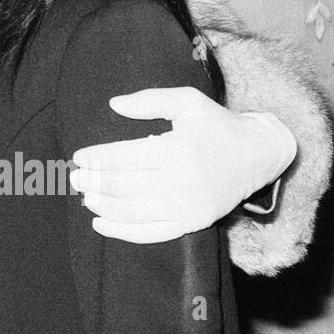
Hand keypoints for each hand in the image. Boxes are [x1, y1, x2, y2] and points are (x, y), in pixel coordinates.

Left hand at [68, 87, 295, 243]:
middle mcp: (183, 181)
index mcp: (178, 149)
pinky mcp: (194, 223)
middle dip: (94, 183)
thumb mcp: (188, 102)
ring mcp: (189, 206)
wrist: (258, 155)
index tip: (78, 157)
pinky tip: (100, 224)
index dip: (98, 158)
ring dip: (103, 206)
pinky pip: (153, 233)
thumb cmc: (217, 125)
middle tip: (75, 178)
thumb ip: (150, 100)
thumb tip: (113, 104)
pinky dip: (123, 232)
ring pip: (134, 212)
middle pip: (125, 186)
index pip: (126, 157)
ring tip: (85, 197)